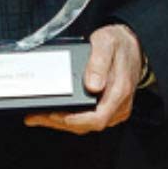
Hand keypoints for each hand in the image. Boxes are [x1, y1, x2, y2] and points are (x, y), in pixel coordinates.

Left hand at [27, 24, 146, 135]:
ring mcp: (114, 109)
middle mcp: (119, 105)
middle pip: (87, 125)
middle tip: (35, 116)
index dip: (73, 121)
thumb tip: (92, 85)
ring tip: (38, 116)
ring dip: (61, 122)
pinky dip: (69, 118)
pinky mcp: (109, 108)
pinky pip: (88, 119)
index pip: (97, 118)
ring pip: (85, 125)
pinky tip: (55, 112)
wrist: (132, 44)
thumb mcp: (107, 43)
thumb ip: (99, 62)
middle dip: (59, 123)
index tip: (53, 115)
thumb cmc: (119, 44)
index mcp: (119, 92)